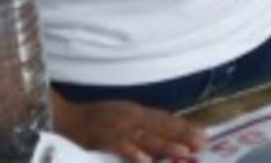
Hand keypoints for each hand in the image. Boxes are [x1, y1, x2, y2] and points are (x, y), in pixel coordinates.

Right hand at [51, 93, 203, 162]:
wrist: (66, 118)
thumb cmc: (94, 119)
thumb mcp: (122, 116)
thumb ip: (141, 124)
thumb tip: (163, 133)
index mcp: (136, 112)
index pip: (166, 119)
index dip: (185, 127)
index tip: (204, 134)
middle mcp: (131, 117)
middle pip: (161, 127)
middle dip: (183, 136)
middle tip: (202, 144)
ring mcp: (118, 128)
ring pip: (147, 137)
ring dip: (166, 145)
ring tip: (184, 152)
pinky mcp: (103, 139)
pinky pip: (121, 147)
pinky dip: (134, 153)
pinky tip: (146, 161)